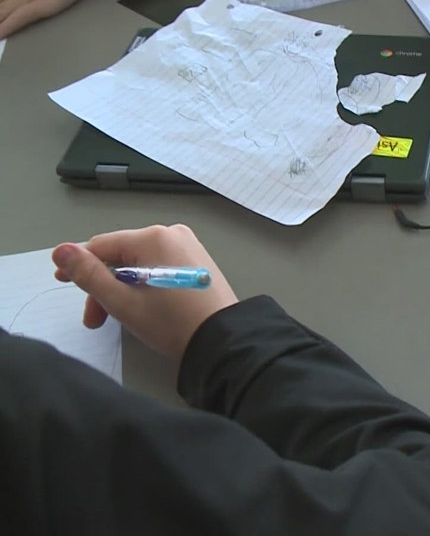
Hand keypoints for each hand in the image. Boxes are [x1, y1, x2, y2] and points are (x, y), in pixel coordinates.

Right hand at [51, 224, 238, 359]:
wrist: (223, 340)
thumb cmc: (172, 322)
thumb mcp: (123, 302)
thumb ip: (89, 275)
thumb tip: (61, 250)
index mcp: (153, 237)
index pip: (101, 246)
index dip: (79, 265)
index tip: (61, 282)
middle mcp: (172, 234)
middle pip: (121, 255)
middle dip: (103, 286)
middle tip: (95, 320)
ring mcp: (188, 246)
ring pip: (139, 263)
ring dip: (122, 289)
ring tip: (118, 319)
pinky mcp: (197, 262)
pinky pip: (158, 267)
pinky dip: (143, 285)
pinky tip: (142, 307)